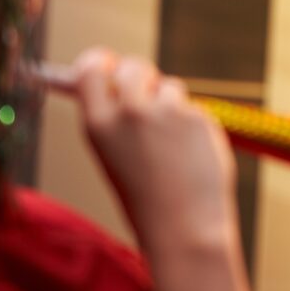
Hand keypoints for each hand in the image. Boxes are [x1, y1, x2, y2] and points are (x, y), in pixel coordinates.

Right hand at [74, 48, 236, 256]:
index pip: (90, 69)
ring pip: (170, 88)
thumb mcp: (114, 156)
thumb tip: (117, 81)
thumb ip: (115, 119)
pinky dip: (194, 125)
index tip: (108, 63)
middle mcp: (130, 111)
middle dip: (143, 76)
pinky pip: (194, 109)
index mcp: (98, 124)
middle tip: (148, 95)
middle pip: (135, 66)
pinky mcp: (199, 116)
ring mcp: (167, 112)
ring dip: (172, 106)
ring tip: (172, 148)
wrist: (184, 228)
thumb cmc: (146, 198)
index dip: (100, 62)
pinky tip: (193, 155)